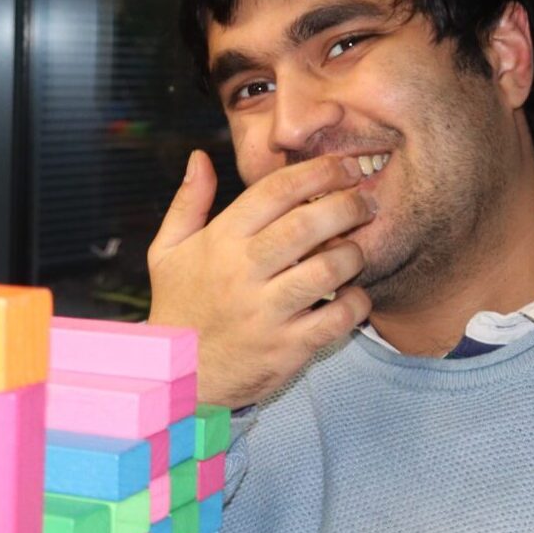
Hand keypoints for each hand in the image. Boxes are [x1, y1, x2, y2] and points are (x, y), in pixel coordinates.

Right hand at [147, 150, 375, 408]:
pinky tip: (353, 294)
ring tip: (356, 249)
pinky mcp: (288, 347)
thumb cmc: (179, 306)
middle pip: (308, 224)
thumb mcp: (168, 251)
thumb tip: (199, 157)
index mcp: (219, 242)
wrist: (178, 375)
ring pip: (328, 269)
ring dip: (353, 253)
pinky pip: (337, 318)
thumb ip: (187, 201)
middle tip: (365, 202)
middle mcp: (242, 273)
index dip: (316, 171)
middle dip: (347, 205)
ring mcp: (266, 312)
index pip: (275, 191)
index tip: (342, 166)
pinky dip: (356, 302)